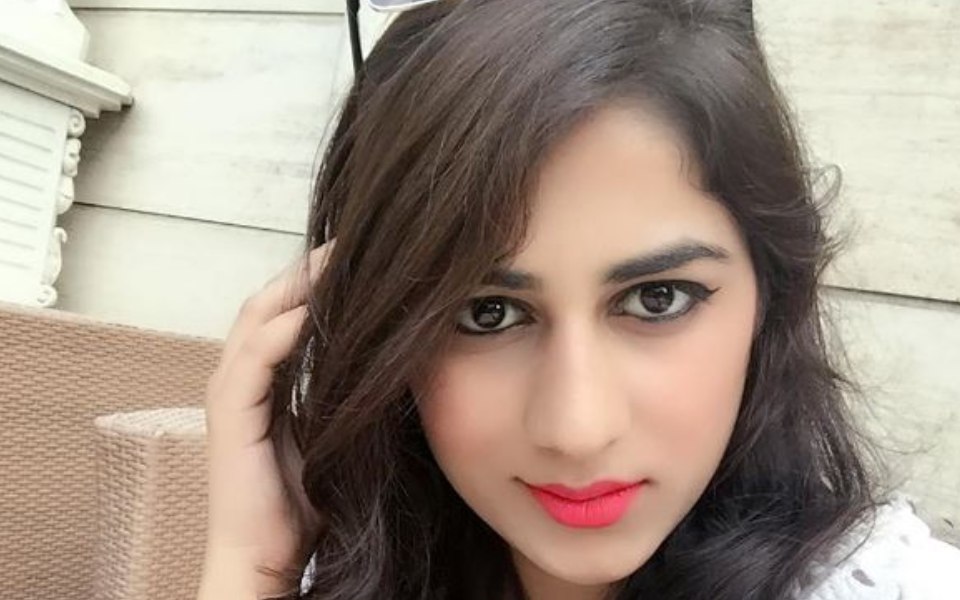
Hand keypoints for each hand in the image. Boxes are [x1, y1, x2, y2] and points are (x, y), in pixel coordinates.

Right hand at [200, 241, 333, 597]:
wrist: (267, 553)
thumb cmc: (303, 497)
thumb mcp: (333, 429)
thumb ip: (344, 389)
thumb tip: (392, 355)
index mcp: (262, 376)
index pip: (285, 309)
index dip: (317, 278)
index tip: (362, 253)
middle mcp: (240, 375)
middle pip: (268, 300)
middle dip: (308, 268)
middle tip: (352, 241)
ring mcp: (230, 392)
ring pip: (257, 317)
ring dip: (297, 285)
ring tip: (337, 259)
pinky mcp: (230, 416)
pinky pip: (255, 359)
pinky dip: (284, 330)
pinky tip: (315, 311)